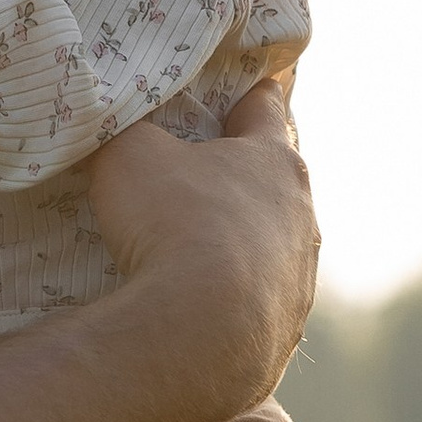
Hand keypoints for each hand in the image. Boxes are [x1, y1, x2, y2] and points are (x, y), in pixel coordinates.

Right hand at [83, 83, 317, 421]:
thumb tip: (120, 131)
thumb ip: (130, 133)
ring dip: (242, 244)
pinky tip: (201, 309)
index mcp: (274, 161)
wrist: (198, 334)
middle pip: (275, 182)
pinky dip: (234, 298)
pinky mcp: (285, 329)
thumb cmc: (170, 223)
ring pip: (274, 246)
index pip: (266, 107)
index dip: (246, 93)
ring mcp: (299, 277)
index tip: (238, 87)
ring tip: (195, 251)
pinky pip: (258, 303)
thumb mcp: (129, 154)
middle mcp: (301, 216)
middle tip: (200, 174)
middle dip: (241, 176)